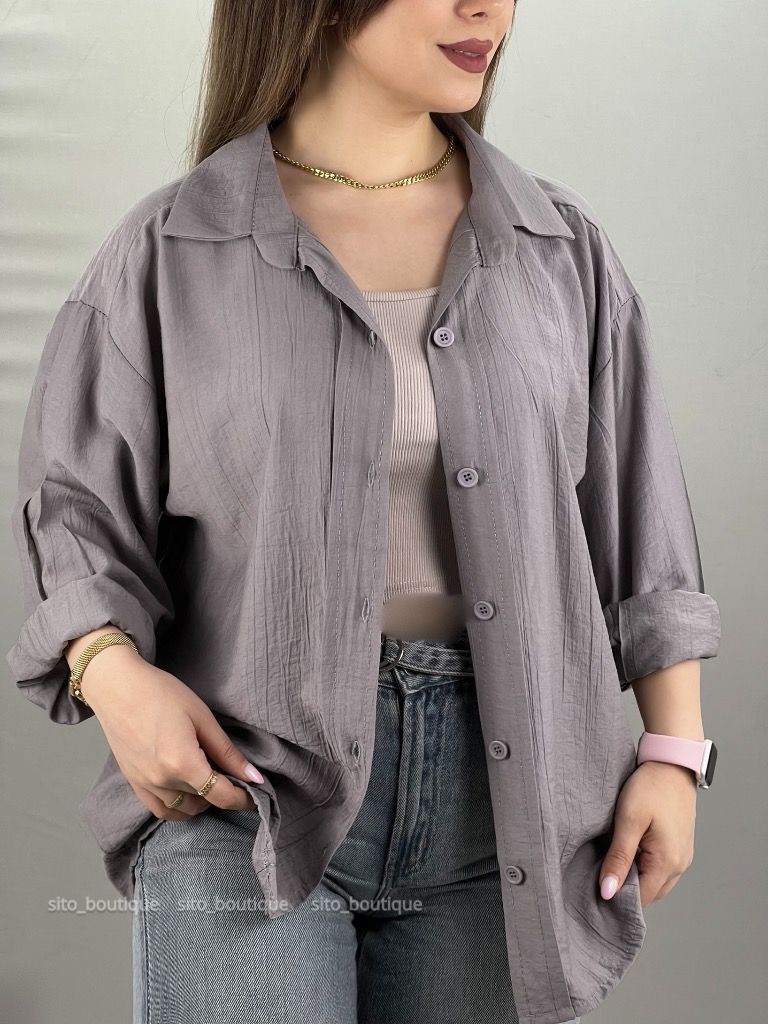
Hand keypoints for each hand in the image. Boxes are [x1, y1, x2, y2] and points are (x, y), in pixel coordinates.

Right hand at [79, 645, 265, 819]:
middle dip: (223, 792)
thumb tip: (253, 777)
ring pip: (183, 811)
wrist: (117, 686)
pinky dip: (178, 807)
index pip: (221, 796)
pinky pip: (161, 810)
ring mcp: (145, 785)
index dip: (243, 799)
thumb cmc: (161, 693)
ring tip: (209, 777)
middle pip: (204, 802)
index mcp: (182, 763)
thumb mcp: (202, 718)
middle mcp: (162, 781)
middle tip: (231, 772)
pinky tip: (186, 788)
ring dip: (201, 801)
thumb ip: (227, 752)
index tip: (256, 793)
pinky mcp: (133, 783)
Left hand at [599, 760, 697, 908]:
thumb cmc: (651, 788)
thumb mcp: (628, 821)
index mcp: (668, 863)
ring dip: (635, 876)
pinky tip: (628, 851)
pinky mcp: (680, 846)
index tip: (595, 888)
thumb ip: (618, 858)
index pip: (641, 899)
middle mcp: (680, 865)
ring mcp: (682, 856)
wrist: (671, 763)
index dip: (617, 898)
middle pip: (649, 893)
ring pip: (655, 881)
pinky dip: (644, 866)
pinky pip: (660, 868)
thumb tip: (608, 892)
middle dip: (625, 888)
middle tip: (601, 872)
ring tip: (613, 859)